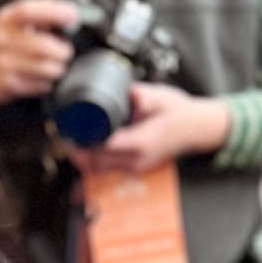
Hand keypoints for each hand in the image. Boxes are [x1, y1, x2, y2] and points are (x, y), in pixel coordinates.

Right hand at [0, 0, 81, 107]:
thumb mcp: (11, 19)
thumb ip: (39, 13)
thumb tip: (72, 14)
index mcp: (7, 19)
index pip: (30, 11)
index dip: (56, 12)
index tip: (72, 17)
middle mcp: (4, 40)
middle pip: (46, 47)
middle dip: (63, 51)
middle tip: (64, 52)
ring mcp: (3, 64)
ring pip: (46, 69)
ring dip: (57, 69)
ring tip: (54, 66)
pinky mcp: (5, 85)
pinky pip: (39, 86)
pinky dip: (46, 83)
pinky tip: (40, 78)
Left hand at [67, 83, 231, 176]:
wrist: (197, 129)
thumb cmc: (180, 113)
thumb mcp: (163, 97)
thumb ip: (144, 96)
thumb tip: (131, 92)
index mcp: (141, 142)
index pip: (105, 147)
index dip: (85, 141)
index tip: (70, 131)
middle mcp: (137, 159)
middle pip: (96, 163)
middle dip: (78, 152)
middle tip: (64, 136)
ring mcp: (136, 167)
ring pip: (100, 170)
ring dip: (83, 160)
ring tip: (72, 143)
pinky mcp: (135, 168)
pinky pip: (107, 171)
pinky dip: (94, 163)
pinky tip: (86, 151)